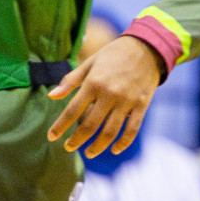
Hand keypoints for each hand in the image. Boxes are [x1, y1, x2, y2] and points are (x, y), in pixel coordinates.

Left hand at [47, 35, 161, 156]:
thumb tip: (52, 96)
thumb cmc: (114, 54)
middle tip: (68, 148)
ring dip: (97, 146)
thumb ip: (70, 80)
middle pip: (90, 126)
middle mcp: (110, 94)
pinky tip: (114, 150)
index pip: (72, 111)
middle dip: (77, 141)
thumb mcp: (90, 63)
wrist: (147, 47)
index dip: (60, 127)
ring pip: (110, 132)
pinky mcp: (141, 105)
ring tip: (89, 152)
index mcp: (94, 83)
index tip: (51, 137)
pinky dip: (123, 143)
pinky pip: (132, 129)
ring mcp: (127, 101)